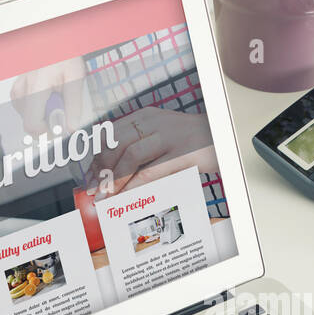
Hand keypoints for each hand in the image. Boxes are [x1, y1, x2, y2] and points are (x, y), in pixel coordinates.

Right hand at [10, 58, 87, 135]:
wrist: (52, 41)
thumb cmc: (64, 56)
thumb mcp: (75, 79)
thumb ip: (74, 105)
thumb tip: (71, 128)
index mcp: (37, 87)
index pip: (32, 123)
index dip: (46, 133)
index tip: (59, 130)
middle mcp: (22, 89)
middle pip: (29, 123)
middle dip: (47, 124)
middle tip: (61, 110)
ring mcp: (17, 89)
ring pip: (27, 117)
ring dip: (42, 116)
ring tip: (55, 100)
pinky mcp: (17, 90)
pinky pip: (25, 109)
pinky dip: (37, 109)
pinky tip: (47, 98)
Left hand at [93, 107, 217, 191]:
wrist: (223, 136)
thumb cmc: (190, 141)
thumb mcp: (161, 135)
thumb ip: (139, 146)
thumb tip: (113, 172)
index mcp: (145, 116)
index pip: (110, 134)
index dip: (96, 157)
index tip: (89, 177)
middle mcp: (155, 122)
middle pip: (116, 144)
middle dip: (100, 170)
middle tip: (95, 190)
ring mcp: (169, 137)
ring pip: (130, 157)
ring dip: (114, 180)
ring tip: (106, 198)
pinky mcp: (183, 155)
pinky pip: (150, 172)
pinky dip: (133, 187)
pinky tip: (125, 198)